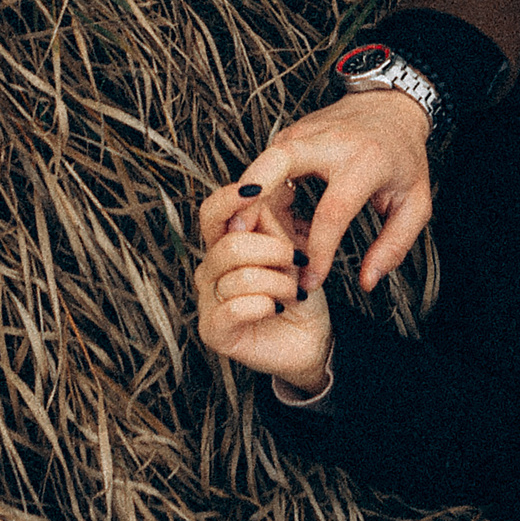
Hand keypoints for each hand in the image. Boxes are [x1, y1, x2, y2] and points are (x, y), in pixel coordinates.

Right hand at [195, 180, 331, 391]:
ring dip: (279, 283)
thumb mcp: (294, 248)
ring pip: (240, 277)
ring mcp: (207, 300)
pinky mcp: (213, 331)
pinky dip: (265, 305)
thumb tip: (274, 183)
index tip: (258, 188)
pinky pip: (234, 308)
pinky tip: (277, 308)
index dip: (231, 198)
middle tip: (297, 261)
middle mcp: (210, 269)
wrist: (311, 337)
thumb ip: (277, 220)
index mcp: (224, 243)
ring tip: (294, 291)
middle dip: (274, 250)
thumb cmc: (299, 290)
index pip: (212, 212)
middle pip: (230, 244)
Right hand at [234, 90, 432, 296]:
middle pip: (281, 160)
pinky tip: (255, 218)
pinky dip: (255, 189)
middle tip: (238, 232)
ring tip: (241, 234)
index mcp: (365, 161)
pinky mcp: (291, 133)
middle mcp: (331, 141)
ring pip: (265, 160)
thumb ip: (394, 246)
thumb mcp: (414, 204)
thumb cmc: (404, 159)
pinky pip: (266, 162)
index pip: (333, 211)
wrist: (392, 106)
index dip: (318, 250)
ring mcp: (306, 133)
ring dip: (248, 196)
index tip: (310, 280)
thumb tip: (366, 281)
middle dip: (255, 193)